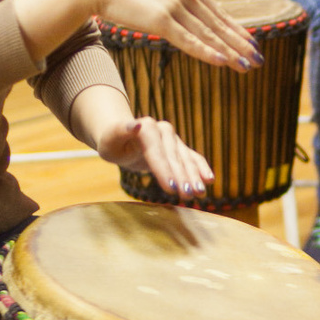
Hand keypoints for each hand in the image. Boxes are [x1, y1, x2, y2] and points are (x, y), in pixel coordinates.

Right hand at [73, 0, 259, 69]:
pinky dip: (206, 52)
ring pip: (207, 34)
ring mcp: (174, 5)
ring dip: (230, 52)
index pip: (218, 12)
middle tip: (259, 59)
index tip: (254, 43)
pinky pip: (188, 40)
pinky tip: (222, 62)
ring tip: (247, 66)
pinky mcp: (160, 20)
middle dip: (240, 44)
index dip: (237, 30)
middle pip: (218, 25)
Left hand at [96, 114, 215, 194]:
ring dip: (193, 177)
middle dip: (181, 177)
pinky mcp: (179, 148)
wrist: (123, 139)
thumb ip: (121, 130)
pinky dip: (201, 169)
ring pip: (185, 159)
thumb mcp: (110, 139)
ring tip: (199, 193)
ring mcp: (173, 139)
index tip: (170, 188)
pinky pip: (193, 158)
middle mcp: (163, 130)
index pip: (156, 151)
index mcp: (147, 127)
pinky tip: (209, 180)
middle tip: (187, 195)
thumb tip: (136, 124)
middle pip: (173, 157)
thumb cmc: (113, 143)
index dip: (164, 170)